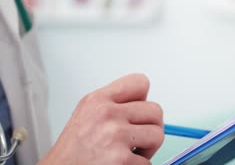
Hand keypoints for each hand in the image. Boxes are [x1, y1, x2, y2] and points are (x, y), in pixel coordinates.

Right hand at [39, 74, 163, 164]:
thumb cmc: (71, 153)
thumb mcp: (86, 116)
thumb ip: (113, 105)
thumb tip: (143, 103)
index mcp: (98, 100)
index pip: (140, 83)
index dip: (144, 100)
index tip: (139, 113)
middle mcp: (106, 114)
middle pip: (155, 111)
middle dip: (150, 127)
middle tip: (137, 140)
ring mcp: (114, 136)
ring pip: (157, 135)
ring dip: (148, 149)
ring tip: (130, 153)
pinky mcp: (120, 160)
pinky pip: (148, 162)